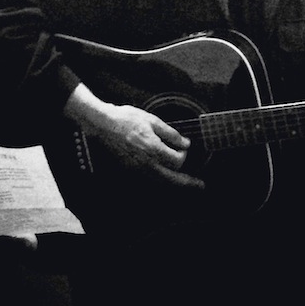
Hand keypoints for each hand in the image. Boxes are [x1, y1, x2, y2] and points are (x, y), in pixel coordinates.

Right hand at [64, 84, 201, 189]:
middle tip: (201, 186)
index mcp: (153, 149)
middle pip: (172, 179)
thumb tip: (185, 143)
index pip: (177, 160)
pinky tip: (168, 178)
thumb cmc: (127, 119)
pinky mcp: (131, 169)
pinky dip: (162, 181)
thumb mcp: (152, 120)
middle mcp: (146, 163)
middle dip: (188, 183)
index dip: (184, 154)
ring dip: (176, 184)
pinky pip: (151, 179)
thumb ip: (170, 133)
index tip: (184, 145)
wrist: (104, 124)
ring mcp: (138, 168)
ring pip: (161, 182)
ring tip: (189, 185)